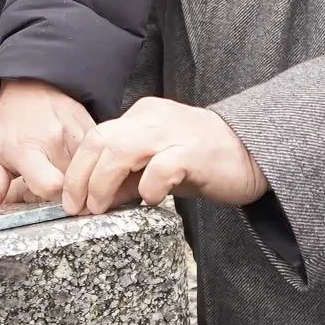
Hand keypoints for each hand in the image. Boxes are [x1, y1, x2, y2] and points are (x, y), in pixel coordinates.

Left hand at [0, 79, 92, 217]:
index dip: (48, 198)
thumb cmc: (11, 123)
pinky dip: (88, 168)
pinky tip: (73, 162)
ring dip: (76, 180)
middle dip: (61, 193)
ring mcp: (78, 132)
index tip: (40, 196)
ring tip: (59, 170)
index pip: (49, 185)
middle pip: (70, 186)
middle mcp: (56, 139)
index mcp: (28, 147)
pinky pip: (97, 161)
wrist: (33, 87)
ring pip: (88, 174)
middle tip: (46, 182)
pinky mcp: (94, 130)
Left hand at [61, 97, 267, 215]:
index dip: (77, 169)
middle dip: (81, 176)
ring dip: (103, 182)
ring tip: (100, 208)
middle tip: (78, 208)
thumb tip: (93, 200)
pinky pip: (161, 166)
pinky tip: (150, 201)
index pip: (96, 136)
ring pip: (122, 148)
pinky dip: (148, 185)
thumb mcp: (157, 168)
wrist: (254, 154)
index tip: (70, 199)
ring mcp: (173, 132)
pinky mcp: (194, 152)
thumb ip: (126, 179)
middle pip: (101, 139)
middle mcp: (153, 118)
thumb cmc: (203, 162)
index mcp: (141, 116)